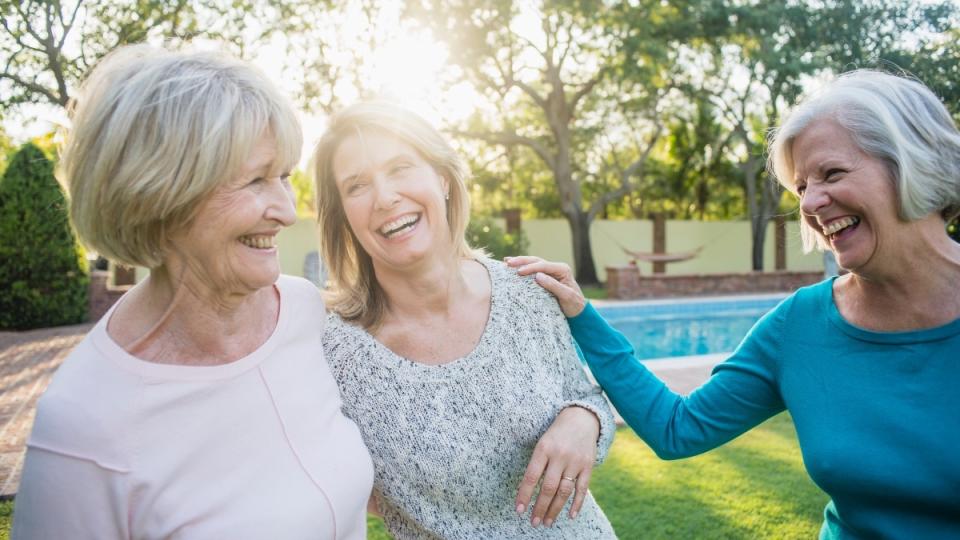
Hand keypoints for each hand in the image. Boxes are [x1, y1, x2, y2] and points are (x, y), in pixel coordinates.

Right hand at [504, 256, 586, 316]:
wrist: (578, 311)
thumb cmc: (574, 304)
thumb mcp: (566, 296)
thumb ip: (553, 285)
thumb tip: (538, 276)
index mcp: (563, 269)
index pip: (544, 266)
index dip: (531, 268)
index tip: (519, 272)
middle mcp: (556, 268)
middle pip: (537, 261)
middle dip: (522, 261)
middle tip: (508, 262)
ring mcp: (551, 272)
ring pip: (533, 263)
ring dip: (520, 262)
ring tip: (507, 261)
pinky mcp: (546, 277)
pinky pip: (533, 270)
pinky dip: (523, 267)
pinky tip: (513, 267)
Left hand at [515, 406, 599, 526]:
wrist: (582, 418)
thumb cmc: (556, 434)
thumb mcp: (542, 443)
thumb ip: (537, 465)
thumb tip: (526, 492)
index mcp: (544, 448)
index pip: (531, 476)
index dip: (524, 495)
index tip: (519, 510)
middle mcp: (560, 455)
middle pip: (548, 487)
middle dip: (540, 507)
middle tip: (534, 523)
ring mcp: (575, 461)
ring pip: (564, 491)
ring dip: (555, 509)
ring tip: (547, 522)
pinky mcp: (588, 465)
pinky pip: (582, 488)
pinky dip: (577, 504)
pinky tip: (571, 516)